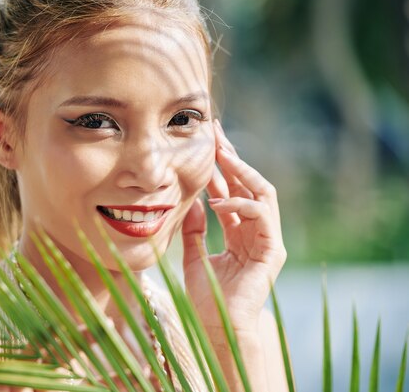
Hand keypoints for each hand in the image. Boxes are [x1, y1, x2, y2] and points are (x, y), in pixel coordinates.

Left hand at [182, 121, 285, 335]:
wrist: (217, 327)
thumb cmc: (206, 298)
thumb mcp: (193, 255)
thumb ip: (193, 229)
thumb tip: (190, 201)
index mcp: (239, 232)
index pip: (232, 192)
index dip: (220, 168)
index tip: (206, 143)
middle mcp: (256, 232)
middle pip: (249, 186)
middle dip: (233, 159)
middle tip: (216, 135)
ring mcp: (267, 240)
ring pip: (263, 194)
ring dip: (242, 172)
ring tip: (221, 155)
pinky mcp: (272, 251)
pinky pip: (262, 216)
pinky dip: (240, 205)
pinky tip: (216, 202)